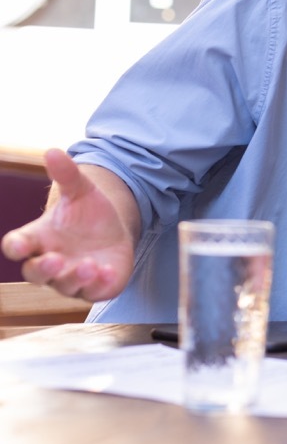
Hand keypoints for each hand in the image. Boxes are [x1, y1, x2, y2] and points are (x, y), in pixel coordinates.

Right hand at [1, 149, 136, 300]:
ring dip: (75, 277)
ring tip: (89, 265)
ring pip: (64, 285)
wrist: (113, 231)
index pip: (17, 245)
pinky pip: (92, 292)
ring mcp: (71, 277)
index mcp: (38, 238)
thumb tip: (52, 150)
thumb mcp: (80, 190)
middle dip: (44, 268)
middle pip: (35, 272)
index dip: (17, 245)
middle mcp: (50, 262)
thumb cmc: (86, 213)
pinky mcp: (95, 287)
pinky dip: (98, 285)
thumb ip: (66, 174)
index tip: (19, 244)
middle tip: (55, 260)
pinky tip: (108, 273)